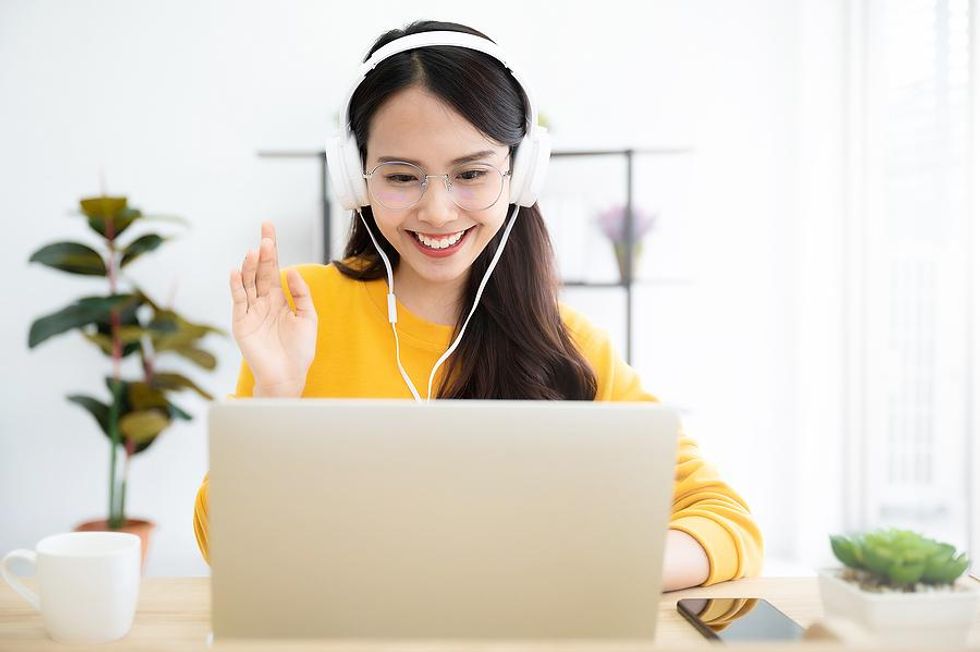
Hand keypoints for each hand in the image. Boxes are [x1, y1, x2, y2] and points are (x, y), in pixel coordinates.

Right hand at [229, 222, 316, 396]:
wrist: (289, 376)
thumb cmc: (299, 351)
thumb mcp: (308, 317)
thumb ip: (301, 294)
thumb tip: (292, 271)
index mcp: (278, 299)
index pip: (273, 268)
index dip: (271, 249)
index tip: (269, 229)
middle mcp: (262, 302)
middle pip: (260, 271)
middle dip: (263, 252)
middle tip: (265, 234)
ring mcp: (250, 312)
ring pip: (248, 283)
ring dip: (250, 266)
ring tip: (255, 251)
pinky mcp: (242, 324)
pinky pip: (239, 301)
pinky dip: (237, 285)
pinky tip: (238, 271)